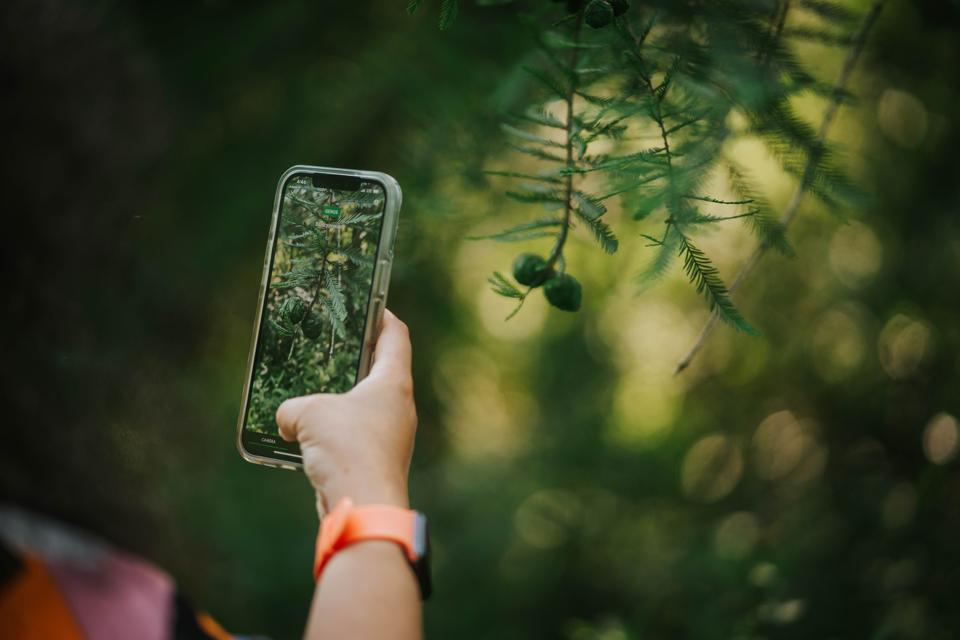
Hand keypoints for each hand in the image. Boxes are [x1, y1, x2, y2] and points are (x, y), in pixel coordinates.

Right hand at [276, 309, 416, 516]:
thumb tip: (287, 420)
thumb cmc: (346, 449)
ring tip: (314, 391)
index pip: (395, 335)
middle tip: (332, 347)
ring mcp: (392, 436)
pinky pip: (355, 436)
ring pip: (366, 407)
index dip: (382, 316)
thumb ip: (292, 408)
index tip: (368, 306)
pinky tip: (309, 435)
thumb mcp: (309, 414)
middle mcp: (399, 407)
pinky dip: (336, 432)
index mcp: (394, 383)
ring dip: (342, 400)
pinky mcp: (377, 461)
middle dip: (357, 359)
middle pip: (382, 370)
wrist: (363, 506)